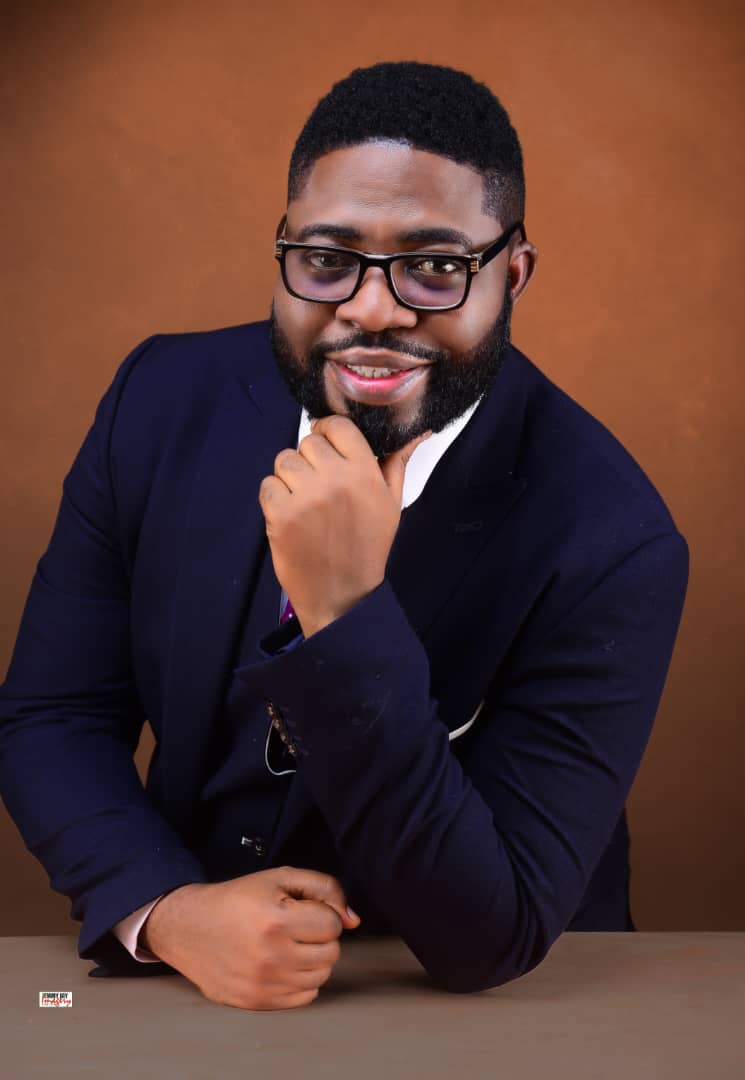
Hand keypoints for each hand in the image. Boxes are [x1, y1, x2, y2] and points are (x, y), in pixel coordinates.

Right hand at [139, 867, 359, 1010]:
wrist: (190, 927)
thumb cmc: (238, 899)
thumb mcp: (280, 878)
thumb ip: (325, 888)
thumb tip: (354, 920)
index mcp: (276, 920)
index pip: (333, 925)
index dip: (322, 913)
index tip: (302, 909)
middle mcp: (271, 956)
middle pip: (331, 953)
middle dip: (320, 936)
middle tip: (296, 926)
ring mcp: (263, 984)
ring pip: (321, 976)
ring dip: (313, 959)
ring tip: (289, 944)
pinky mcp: (257, 1002)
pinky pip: (305, 997)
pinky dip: (301, 981)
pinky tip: (282, 964)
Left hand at [259, 416, 431, 636]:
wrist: (342, 595)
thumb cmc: (368, 547)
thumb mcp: (391, 503)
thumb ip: (397, 462)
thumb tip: (417, 432)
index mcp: (365, 472)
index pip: (337, 426)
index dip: (328, 433)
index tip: (328, 448)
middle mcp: (335, 479)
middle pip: (308, 442)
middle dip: (310, 460)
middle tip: (319, 486)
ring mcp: (305, 496)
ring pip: (284, 460)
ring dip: (290, 477)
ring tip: (304, 502)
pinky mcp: (280, 514)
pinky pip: (268, 484)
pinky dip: (274, 498)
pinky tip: (291, 515)